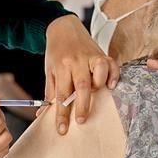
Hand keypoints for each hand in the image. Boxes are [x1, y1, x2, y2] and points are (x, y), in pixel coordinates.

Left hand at [44, 16, 119, 134]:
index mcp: (61, 67)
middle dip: (83, 106)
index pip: (61, 95)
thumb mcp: (50, 71)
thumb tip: (43, 115)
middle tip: (81, 121)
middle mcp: (77, 62)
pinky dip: (113, 76)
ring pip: (99, 72)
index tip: (62, 129)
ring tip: (97, 96)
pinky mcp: (102, 53)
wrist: (63, 28)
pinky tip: (111, 86)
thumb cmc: (57, 52)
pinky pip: (112, 65)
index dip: (62, 114)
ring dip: (99, 86)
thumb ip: (50, 92)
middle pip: (82, 86)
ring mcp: (91, 57)